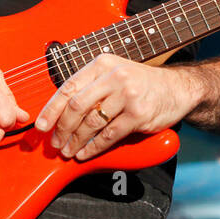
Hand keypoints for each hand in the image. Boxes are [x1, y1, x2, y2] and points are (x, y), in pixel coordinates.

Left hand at [34, 54, 201, 160]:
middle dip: (62, 129)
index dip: (51, 109)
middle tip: (56, 144)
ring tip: (69, 151)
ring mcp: (127, 95)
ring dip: (76, 141)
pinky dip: (93, 147)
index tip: (42, 126)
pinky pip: (108, 135)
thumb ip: (91, 86)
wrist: (178, 88)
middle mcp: (114, 76)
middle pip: (76, 106)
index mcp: (102, 64)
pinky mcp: (138, 114)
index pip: (68, 87)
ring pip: (91, 122)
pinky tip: (85, 153)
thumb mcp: (115, 73)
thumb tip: (59, 111)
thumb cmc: (141, 83)